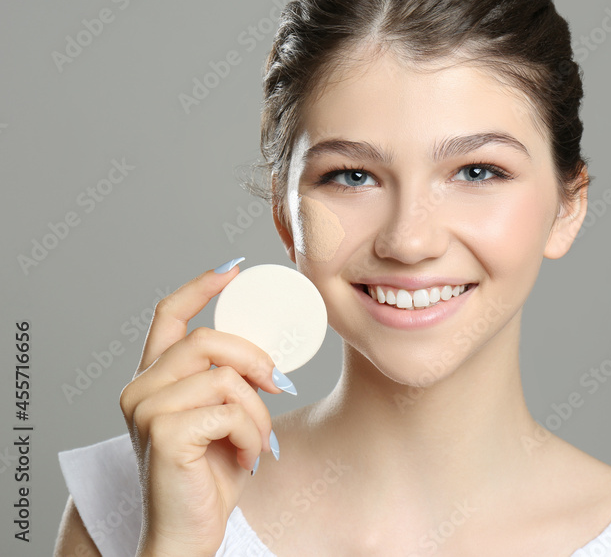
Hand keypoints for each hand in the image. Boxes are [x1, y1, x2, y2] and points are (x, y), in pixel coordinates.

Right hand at [119, 259, 292, 555]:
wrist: (189, 530)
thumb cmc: (210, 474)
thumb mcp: (222, 415)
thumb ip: (228, 380)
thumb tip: (267, 355)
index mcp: (153, 378)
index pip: (168, 314)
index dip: (201, 286)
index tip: (235, 270)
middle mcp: (140, 388)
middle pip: (209, 340)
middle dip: (255, 359)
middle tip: (278, 386)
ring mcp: (147, 409)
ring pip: (226, 377)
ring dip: (258, 411)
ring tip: (258, 441)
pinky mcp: (164, 433)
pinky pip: (229, 411)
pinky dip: (252, 433)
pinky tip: (246, 457)